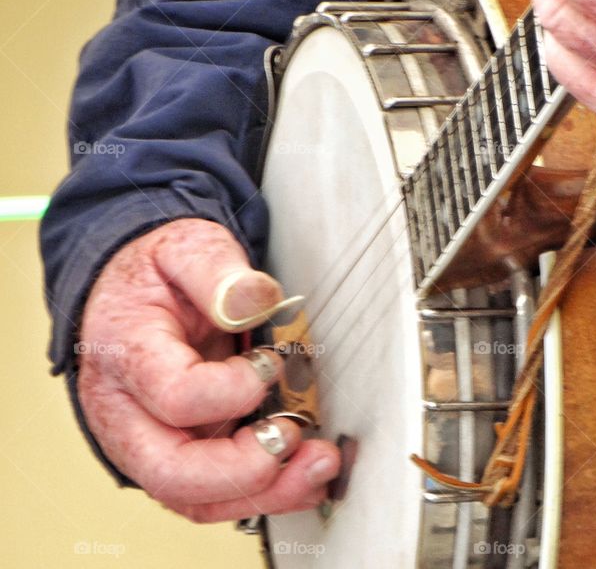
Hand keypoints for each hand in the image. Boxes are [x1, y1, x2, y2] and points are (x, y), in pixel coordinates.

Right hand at [77, 218, 339, 522]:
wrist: (134, 293)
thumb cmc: (157, 276)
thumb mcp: (186, 248)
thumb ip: (218, 272)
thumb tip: (253, 300)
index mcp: (127, 353)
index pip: (175, 395)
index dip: (233, 389)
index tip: (271, 364)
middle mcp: (127, 412)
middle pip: (172, 472)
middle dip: (245, 468)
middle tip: (296, 436)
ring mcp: (149, 442)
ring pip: (195, 498)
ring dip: (264, 492)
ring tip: (318, 467)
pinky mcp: (179, 456)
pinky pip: (214, 496)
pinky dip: (263, 494)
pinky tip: (305, 477)